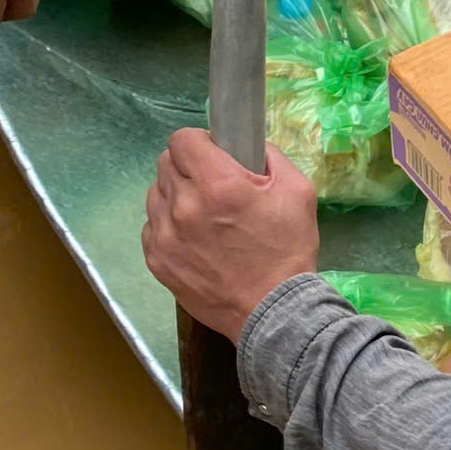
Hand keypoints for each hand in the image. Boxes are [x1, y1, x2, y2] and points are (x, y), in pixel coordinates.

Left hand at [142, 132, 318, 341]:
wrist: (272, 310)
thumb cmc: (288, 250)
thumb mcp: (298, 191)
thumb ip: (270, 156)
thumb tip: (247, 144)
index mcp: (218, 184)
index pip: (182, 139)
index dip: (201, 142)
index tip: (215, 154)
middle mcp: (184, 206)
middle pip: (166, 163)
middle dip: (189, 167)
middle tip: (214, 186)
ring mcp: (164, 235)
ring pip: (156, 193)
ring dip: (176, 195)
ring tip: (203, 215)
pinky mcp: (156, 259)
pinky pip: (152, 225)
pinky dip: (169, 225)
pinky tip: (194, 239)